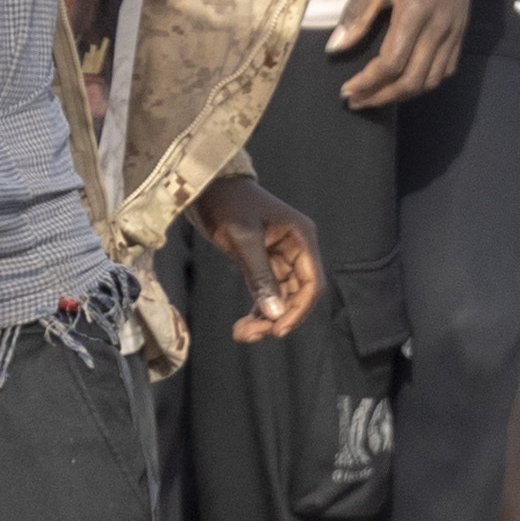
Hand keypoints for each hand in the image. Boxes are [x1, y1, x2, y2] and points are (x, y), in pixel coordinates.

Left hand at [193, 174, 327, 343]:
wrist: (207, 186)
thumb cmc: (228, 203)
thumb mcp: (243, 238)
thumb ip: (260, 276)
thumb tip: (274, 313)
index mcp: (301, 239)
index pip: (312, 283)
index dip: (298, 310)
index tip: (278, 330)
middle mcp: (296, 250)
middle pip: (298, 295)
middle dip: (278, 317)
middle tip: (250, 334)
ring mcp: (279, 258)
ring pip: (281, 297)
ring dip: (266, 318)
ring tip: (242, 333)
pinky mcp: (261, 263)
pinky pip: (267, 292)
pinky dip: (258, 309)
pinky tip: (244, 323)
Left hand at [322, 0, 486, 111]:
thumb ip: (358, 10)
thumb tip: (336, 47)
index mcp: (416, 12)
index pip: (391, 64)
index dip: (367, 83)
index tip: (345, 89)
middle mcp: (439, 27)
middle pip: (412, 80)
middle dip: (382, 96)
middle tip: (357, 100)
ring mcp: (454, 29)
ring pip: (432, 79)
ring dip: (404, 93)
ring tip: (378, 94)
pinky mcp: (462, 27)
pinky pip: (446, 67)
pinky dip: (426, 81)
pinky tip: (408, 78)